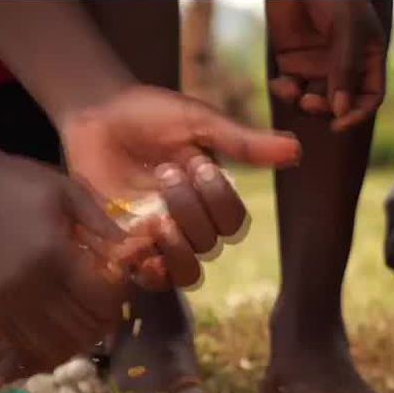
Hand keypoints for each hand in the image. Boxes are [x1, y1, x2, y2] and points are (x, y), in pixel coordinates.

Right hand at [0, 150, 134, 370]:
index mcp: (54, 255)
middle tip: (103, 307)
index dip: (117, 300)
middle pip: (81, 330)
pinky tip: (52, 327)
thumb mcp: (67, 192)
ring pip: (51, 347)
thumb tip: (137, 252)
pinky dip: (42, 344)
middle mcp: (28, 287)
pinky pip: (19, 345)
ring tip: (79, 319)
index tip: (117, 287)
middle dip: (101, 323)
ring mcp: (1, 303)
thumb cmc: (14, 182)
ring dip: (73, 340)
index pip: (101, 301)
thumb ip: (104, 225)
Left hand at [58, 84, 300, 288]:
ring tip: (154, 220)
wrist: (97, 115)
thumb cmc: (150, 114)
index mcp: (213, 198)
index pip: (233, 222)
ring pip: (186, 272)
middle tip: (165, 172)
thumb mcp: (197, 121)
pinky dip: (143, 269)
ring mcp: (159, 240)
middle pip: (209, 245)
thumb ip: (241, 142)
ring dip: (175, 250)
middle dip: (190, 211)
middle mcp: (191, 224)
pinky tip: (133, 247)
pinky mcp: (126, 249)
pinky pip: (145, 278)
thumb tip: (296, 151)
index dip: (219, 200)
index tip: (197, 164)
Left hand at [266, 0, 389, 130]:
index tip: (340, 122)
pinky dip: (284, 91)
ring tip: (295, 93)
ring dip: (304, 104)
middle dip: (327, 109)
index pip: (369, 97)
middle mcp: (344, 64)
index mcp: (368, 57)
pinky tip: (280, 84)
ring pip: (314, 100)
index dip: (358, 114)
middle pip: (340, 104)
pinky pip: (289, 87)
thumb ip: (346, 70)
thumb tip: (342, 112)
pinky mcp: (291, 60)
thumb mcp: (347, 28)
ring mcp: (317, 63)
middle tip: (311, 103)